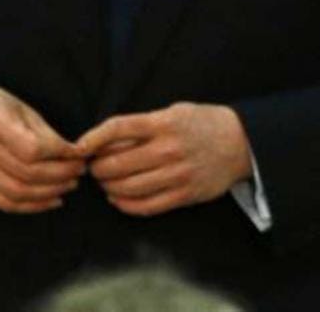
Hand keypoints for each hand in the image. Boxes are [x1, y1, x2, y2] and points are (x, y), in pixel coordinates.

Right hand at [0, 83, 84, 212]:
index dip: (61, 154)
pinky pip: (5, 203)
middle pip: (28, 173)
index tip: (79, 152)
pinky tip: (53, 199)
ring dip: (50, 192)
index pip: (33, 148)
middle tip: (80, 169)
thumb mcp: (22, 109)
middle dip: (61, 175)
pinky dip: (32, 206)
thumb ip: (46, 133)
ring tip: (71, 183)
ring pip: (18, 193)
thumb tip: (75, 153)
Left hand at [77, 102, 252, 216]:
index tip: (78, 147)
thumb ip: (143, 125)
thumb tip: (104, 141)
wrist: (241, 142)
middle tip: (94, 166)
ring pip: (126, 188)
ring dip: (108, 187)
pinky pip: (144, 206)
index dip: (92, 138)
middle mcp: (170, 149)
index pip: (118, 128)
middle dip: (97, 167)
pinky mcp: (184, 195)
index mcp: (166, 123)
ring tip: (107, 182)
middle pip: (116, 163)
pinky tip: (119, 198)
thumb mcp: (175, 112)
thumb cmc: (203, 124)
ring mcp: (177, 174)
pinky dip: (124, 204)